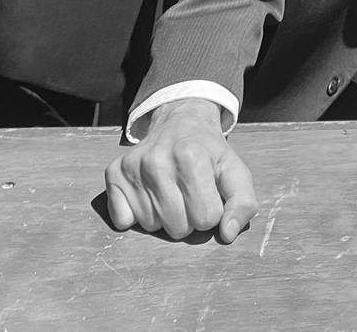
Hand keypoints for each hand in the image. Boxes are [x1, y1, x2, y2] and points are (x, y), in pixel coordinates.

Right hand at [104, 98, 257, 242]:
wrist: (180, 123)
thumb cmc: (209, 154)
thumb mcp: (235, 172)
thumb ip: (242, 203)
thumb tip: (227, 234)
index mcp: (191, 157)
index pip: (207, 219)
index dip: (212, 211)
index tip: (208, 192)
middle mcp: (157, 161)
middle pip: (178, 227)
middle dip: (188, 217)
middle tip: (188, 193)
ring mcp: (132, 167)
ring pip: (151, 227)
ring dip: (164, 216)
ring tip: (170, 191)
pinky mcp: (113, 173)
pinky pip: (123, 220)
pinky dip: (135, 215)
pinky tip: (148, 194)